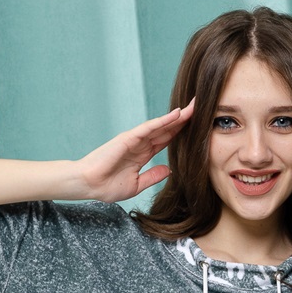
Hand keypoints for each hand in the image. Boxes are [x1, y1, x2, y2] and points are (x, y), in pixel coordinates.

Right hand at [77, 99, 194, 201]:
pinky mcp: (128, 138)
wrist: (89, 185)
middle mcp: (140, 143)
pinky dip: (163, 121)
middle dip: (184, 119)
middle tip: (202, 107)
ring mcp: (134, 139)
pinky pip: (149, 127)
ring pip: (161, 125)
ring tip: (195, 106)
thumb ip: (153, 176)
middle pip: (167, 129)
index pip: (167, 140)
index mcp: (143, 154)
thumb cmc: (107, 186)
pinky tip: (177, 114)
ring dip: (178, 116)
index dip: (181, 132)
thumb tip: (169, 170)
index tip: (197, 126)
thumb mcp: (137, 184)